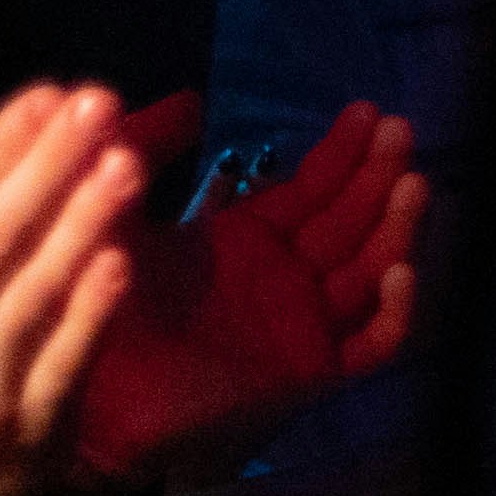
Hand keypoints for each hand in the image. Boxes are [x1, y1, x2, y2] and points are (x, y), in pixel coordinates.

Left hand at [76, 99, 422, 487]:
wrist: (84, 398)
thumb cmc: (96, 306)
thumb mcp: (115, 212)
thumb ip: (142, 150)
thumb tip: (187, 97)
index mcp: (247, 242)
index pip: (313, 189)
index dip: (342, 152)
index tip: (367, 112)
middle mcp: (285, 278)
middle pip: (351, 222)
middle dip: (378, 176)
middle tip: (400, 132)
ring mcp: (302, 325)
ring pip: (371, 271)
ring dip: (394, 227)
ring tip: (412, 183)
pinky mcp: (310, 371)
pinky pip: (370, 343)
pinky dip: (392, 311)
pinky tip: (396, 270)